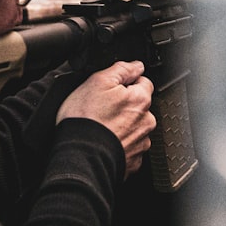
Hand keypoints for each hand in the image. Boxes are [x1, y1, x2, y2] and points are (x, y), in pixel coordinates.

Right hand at [57, 61, 155, 177]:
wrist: (80, 156)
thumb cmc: (85, 120)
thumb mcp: (98, 82)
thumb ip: (121, 69)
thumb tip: (137, 65)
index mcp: (141, 100)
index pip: (143, 82)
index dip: (125, 83)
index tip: (112, 90)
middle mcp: (146, 122)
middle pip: (139, 106)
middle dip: (125, 105)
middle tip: (103, 109)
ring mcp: (140, 143)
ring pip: (134, 127)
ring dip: (123, 125)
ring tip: (102, 127)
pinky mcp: (133, 161)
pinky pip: (129, 147)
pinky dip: (120, 144)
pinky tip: (105, 141)